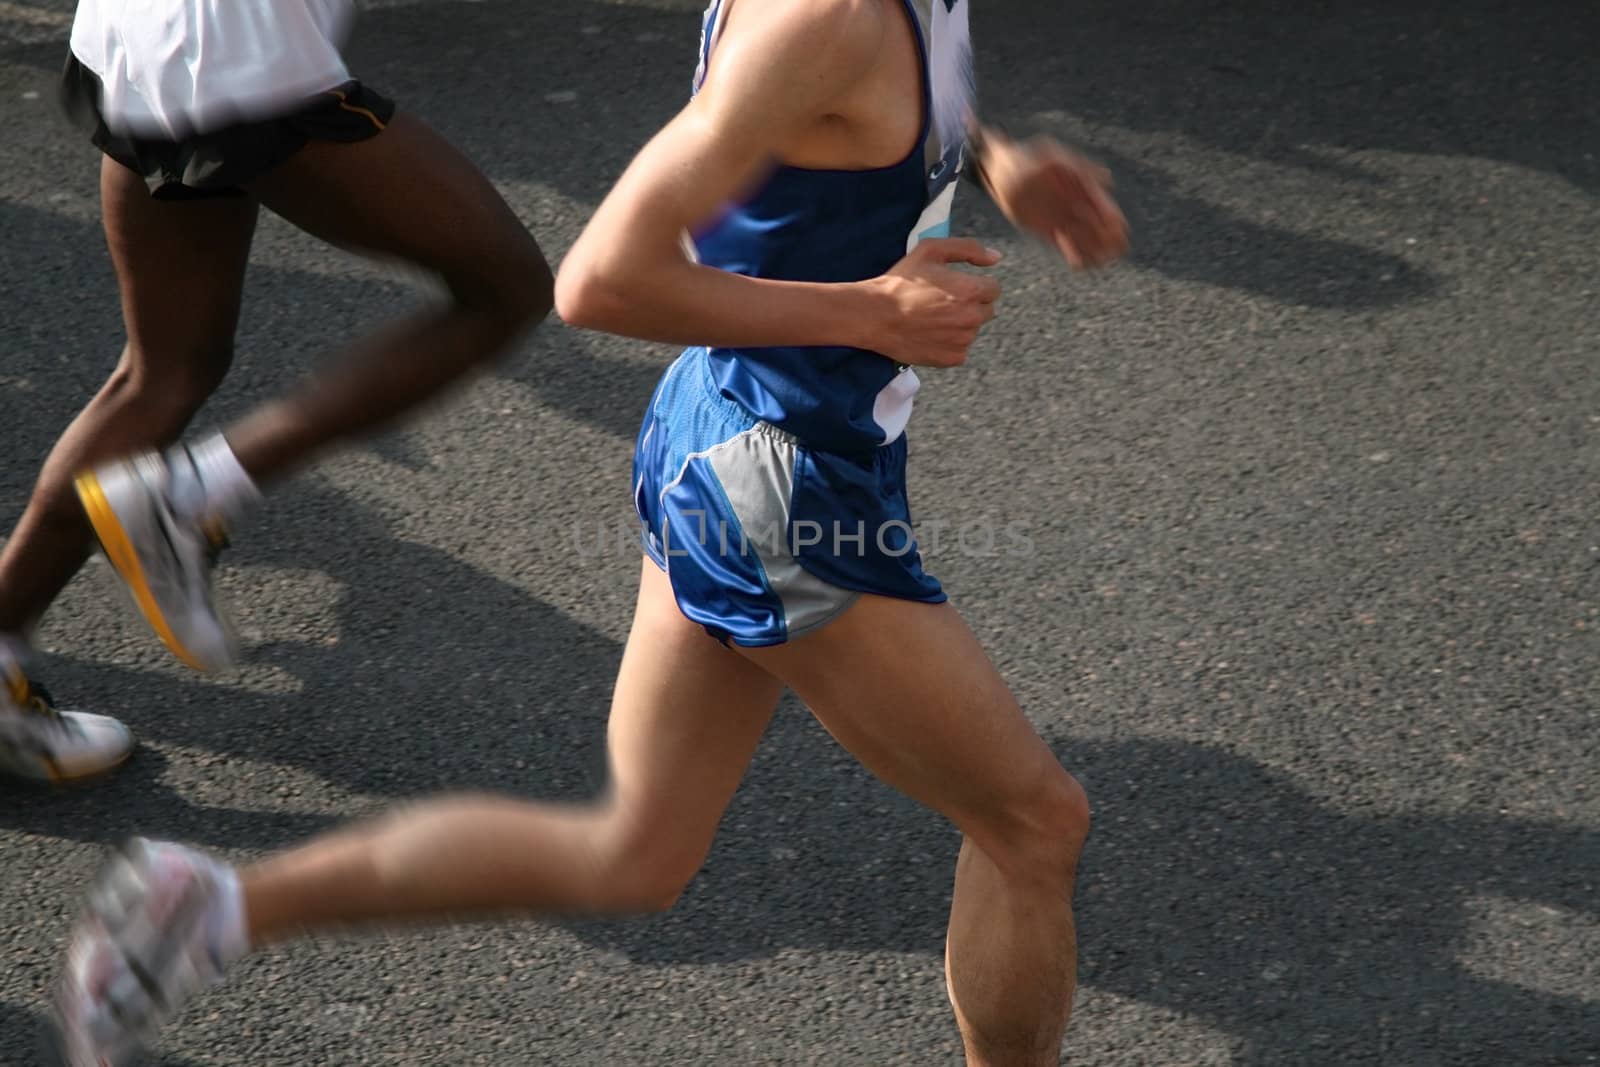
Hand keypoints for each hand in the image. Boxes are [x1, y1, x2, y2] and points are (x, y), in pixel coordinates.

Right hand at [863, 238, 1002, 367]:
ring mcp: (962, 341)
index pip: (993, 289)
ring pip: (972, 330)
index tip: (955, 287)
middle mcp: (972, 318)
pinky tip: (929, 333)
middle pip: (986, 310)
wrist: (875, 316)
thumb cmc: (902, 281)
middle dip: (971, 305)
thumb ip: (969, 249)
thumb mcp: (932, 250)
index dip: (974, 285)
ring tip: (932, 318)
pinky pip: (960, 349)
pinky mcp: (951, 358)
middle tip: (942, 302)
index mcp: (972, 290)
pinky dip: (949, 342)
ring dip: (960, 324)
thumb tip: (996, 258)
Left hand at [978, 131, 1127, 269]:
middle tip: (1117, 249)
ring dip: (1094, 248)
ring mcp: (1060, 216)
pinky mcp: (1046, 228)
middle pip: (1096, 222)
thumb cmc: (1026, 156)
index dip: (1111, 215)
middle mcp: (1073, 203)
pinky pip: (1062, 243)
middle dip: (1107, 236)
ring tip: (1103, 262)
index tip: (1120, 227)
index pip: (1101, 202)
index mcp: (1079, 184)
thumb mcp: (1051, 156)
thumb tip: (1108, 177)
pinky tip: (1079, 264)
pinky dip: (1071, 252)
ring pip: (1082, 236)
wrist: (998, 170)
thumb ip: (1077, 166)